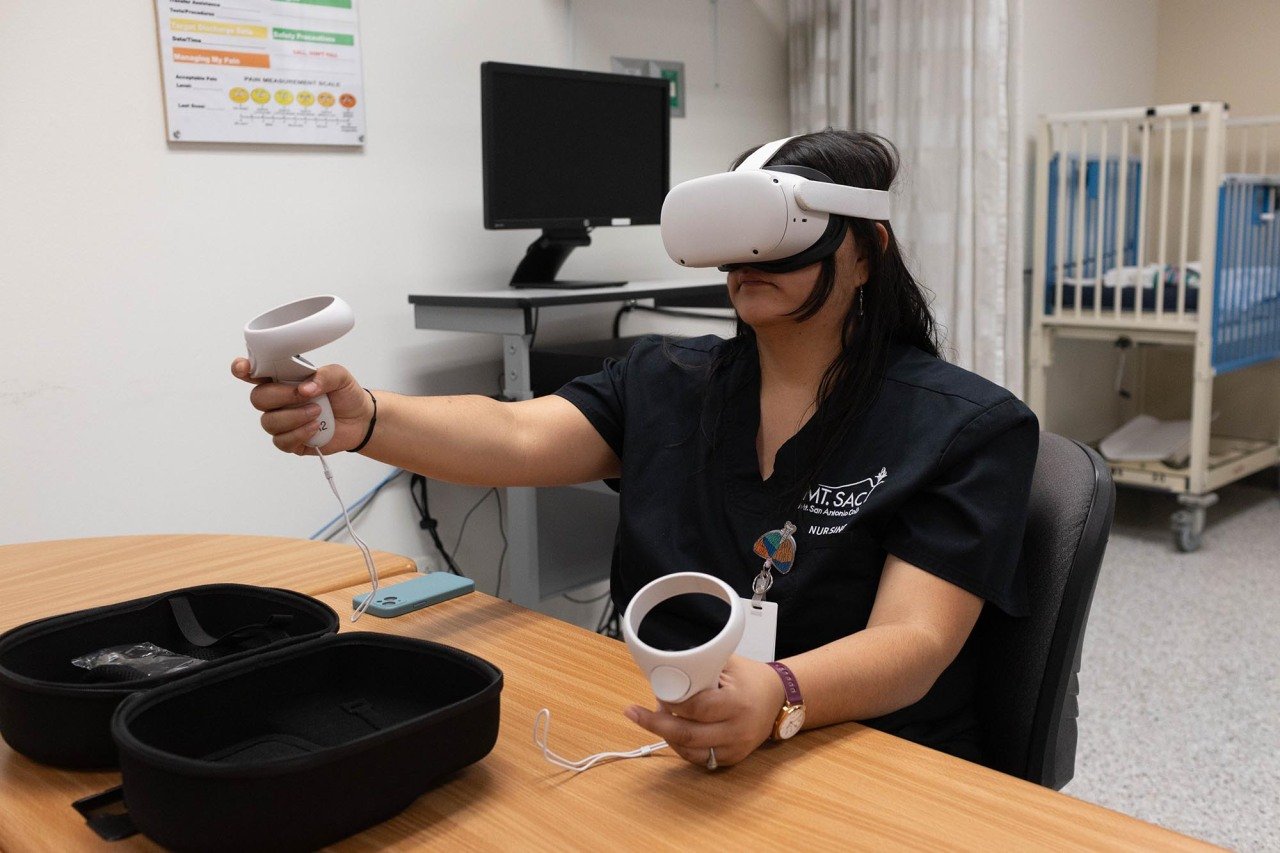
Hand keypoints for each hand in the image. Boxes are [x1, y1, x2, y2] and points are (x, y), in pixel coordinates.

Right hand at [231, 358, 374, 454]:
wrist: (360, 419)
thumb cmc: (345, 394)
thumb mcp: (340, 376)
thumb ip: (323, 375)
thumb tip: (305, 388)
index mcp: (283, 378)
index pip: (254, 372)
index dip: (242, 369)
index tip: (244, 369)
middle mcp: (277, 400)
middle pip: (257, 398)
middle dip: (281, 396)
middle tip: (305, 395)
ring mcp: (282, 421)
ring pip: (268, 422)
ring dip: (294, 416)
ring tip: (317, 412)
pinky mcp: (290, 441)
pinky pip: (281, 441)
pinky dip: (299, 434)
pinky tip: (315, 428)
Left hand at [623, 655, 785, 767]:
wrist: (779, 699)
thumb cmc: (750, 677)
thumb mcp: (728, 664)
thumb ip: (700, 666)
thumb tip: (663, 665)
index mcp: (736, 704)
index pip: (696, 708)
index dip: (671, 702)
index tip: (657, 692)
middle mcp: (736, 730)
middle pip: (687, 735)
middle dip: (655, 724)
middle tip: (633, 712)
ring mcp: (734, 748)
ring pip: (689, 751)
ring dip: (665, 736)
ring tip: (651, 718)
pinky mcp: (732, 759)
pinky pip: (699, 758)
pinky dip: (680, 746)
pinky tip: (669, 732)